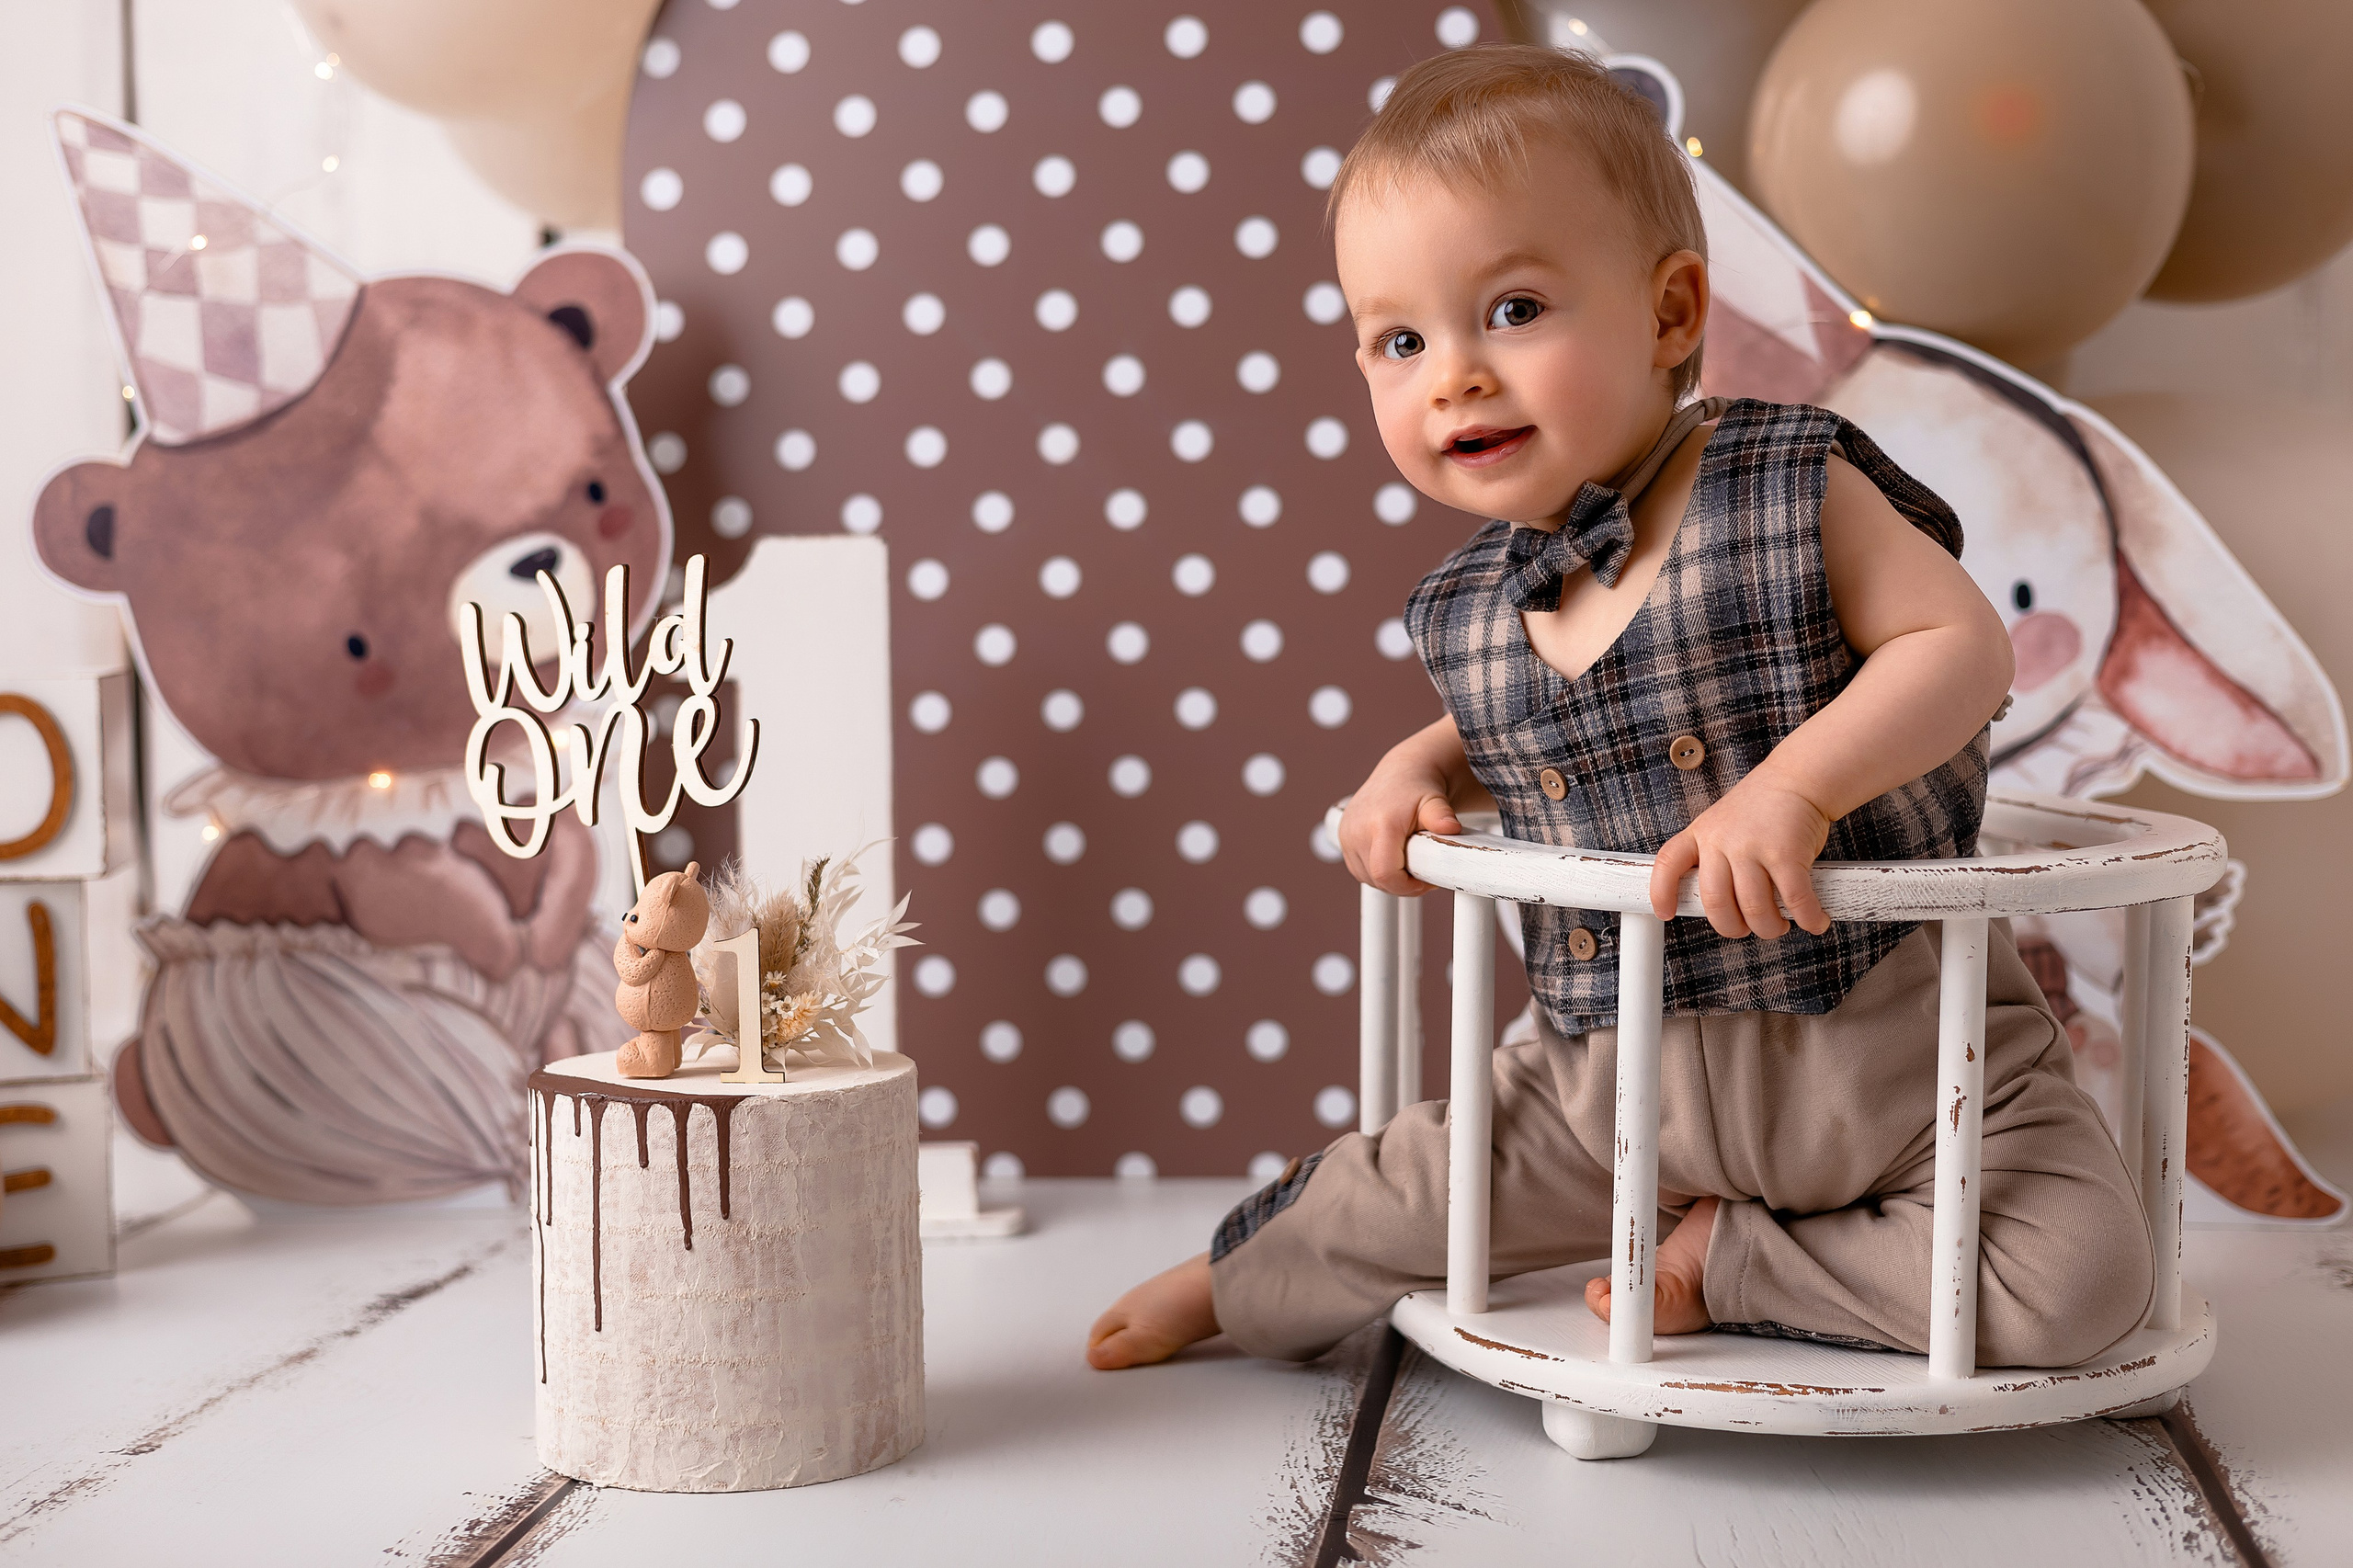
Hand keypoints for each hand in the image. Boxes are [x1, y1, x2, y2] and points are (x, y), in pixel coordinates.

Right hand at [1339, 744, 1463, 895]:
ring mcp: (1346, 835)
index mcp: (1380, 824)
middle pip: (1377, 879)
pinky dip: (1375, 870)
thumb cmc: (1419, 788)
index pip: (1385, 874)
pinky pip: (1358, 868)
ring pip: (1367, 877)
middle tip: (1422, 867)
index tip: (1426, 881)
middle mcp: (1358, 831)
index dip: (1407, 887)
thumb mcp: (1435, 801)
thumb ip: (1441, 817)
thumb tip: (1452, 827)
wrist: (1400, 773)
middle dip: (1402, 883)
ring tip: (1408, 860)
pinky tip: (1392, 857)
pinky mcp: (1342, 837)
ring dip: (1388, 878)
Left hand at [1647, 776, 1831, 938]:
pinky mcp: (1786, 855)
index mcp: (1701, 834)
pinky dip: (1808, 918)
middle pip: (1716, 902)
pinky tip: (1815, 921)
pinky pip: (1795, 900)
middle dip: (1733, 927)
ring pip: (1755, 909)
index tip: (1666, 913)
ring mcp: (1753, 848)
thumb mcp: (1721, 825)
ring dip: (1770, 928)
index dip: (1662, 892)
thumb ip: (1714, 857)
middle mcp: (1722, 841)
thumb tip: (1721, 906)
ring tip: (1779, 925)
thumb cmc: (1761, 808)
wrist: (1798, 778)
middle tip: (1747, 928)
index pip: (1668, 863)